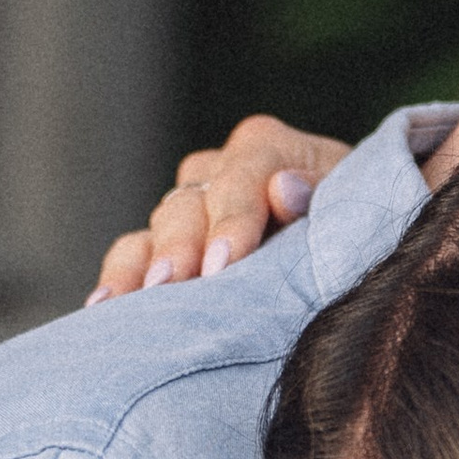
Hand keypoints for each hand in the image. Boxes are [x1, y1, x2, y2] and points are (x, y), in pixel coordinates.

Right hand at [89, 117, 349, 298]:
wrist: (348, 237)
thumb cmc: (356, 222)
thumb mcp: (353, 204)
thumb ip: (322, 194)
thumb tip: (283, 190)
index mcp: (266, 148)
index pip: (242, 173)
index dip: (232, 218)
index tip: (224, 265)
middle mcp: (219, 171)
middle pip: (190, 202)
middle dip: (182, 247)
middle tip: (172, 286)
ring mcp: (190, 206)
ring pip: (156, 226)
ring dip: (142, 266)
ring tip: (126, 304)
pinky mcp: (170, 243)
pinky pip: (134, 253)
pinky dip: (120, 278)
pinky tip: (102, 310)